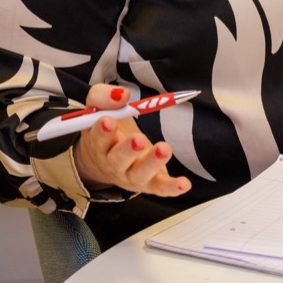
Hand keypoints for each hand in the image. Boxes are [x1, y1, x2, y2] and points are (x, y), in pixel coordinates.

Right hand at [71, 83, 191, 197]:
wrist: (106, 161)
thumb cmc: (107, 130)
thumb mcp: (97, 110)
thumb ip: (103, 97)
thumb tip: (122, 94)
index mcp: (99, 144)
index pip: (98, 139)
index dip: (103, 131)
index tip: (108, 120)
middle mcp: (113, 163)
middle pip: (118, 160)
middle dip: (128, 149)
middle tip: (138, 139)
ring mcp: (132, 175)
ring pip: (140, 173)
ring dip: (152, 163)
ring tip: (164, 149)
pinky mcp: (150, 183)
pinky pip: (161, 188)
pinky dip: (172, 187)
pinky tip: (184, 184)